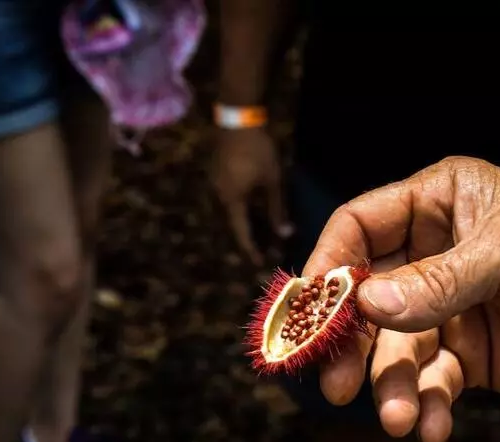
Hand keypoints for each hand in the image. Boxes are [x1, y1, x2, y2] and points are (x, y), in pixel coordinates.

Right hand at [211, 127, 293, 264]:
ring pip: (227, 213)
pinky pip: (226, 201)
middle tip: (262, 251)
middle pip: (231, 226)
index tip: (259, 264)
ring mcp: (214, 185)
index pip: (240, 233)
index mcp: (231, 201)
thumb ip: (277, 209)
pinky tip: (250, 211)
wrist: (238, 119)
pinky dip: (238, 211)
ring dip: (241, 225)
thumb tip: (285, 234)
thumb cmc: (259, 151)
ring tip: (257, 233)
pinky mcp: (215, 175)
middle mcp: (218, 197)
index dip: (251, 250)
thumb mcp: (272, 181)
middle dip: (246, 239)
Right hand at [303, 156, 499, 441]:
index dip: (329, 265)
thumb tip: (366, 303)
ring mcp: (449, 308)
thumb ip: (440, 279)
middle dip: (350, 343)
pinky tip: (431, 428)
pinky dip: (427, 406)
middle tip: (334, 385)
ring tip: (398, 419)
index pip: (360, 226)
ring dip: (392, 387)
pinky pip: (432, 382)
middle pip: (366, 297)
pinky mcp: (469, 356)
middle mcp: (435, 254)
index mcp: (440, 204)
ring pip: (396, 349)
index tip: (308, 311)